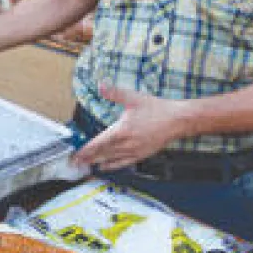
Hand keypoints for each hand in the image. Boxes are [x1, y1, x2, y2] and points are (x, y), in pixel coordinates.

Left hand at [70, 84, 193, 170]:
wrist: (177, 120)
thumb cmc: (157, 109)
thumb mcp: (134, 98)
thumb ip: (115, 92)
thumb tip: (101, 85)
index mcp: (122, 130)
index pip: (99, 143)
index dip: (86, 150)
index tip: (76, 154)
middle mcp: (126, 143)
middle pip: (103, 153)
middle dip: (88, 158)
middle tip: (75, 163)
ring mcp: (134, 151)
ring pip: (112, 159)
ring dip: (98, 163)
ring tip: (86, 166)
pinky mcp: (142, 154)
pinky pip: (124, 163)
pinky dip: (113, 166)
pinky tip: (106, 167)